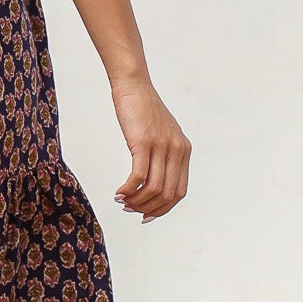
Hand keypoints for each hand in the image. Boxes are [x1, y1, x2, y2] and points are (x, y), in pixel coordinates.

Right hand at [111, 77, 190, 221]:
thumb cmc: (143, 110)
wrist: (134, 86)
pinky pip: (139, 177)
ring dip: (136, 201)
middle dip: (148, 208)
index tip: (145, 215)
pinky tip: (118, 192)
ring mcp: (162, 146)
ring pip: (154, 189)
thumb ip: (164, 154)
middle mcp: (177, 150)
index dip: (163, 209)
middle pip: (168, 195)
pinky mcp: (144, 142)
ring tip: (122, 202)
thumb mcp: (161, 133)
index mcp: (184, 151)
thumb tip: (153, 181)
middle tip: (129, 209)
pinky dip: (128, 190)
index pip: (179, 192)